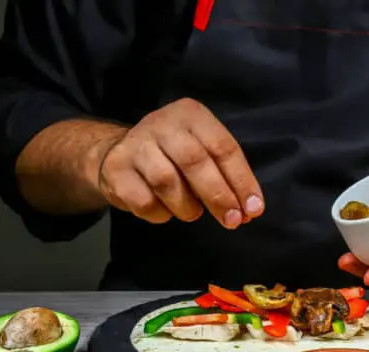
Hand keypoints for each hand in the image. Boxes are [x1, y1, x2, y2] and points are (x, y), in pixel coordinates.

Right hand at [97, 98, 263, 228]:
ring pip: (167, 182)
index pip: (223, 147)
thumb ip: (224, 175)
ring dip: (187, 207)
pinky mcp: (116, 169)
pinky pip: (144, 201)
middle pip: (195, 162)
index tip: (253, 208)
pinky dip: (160, 214)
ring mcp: (136, 145)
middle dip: (218, 196)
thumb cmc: (172, 154)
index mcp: (191, 114)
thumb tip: (248, 208)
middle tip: (232, 220)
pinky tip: (164, 211)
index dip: (242, 181)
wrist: (119, 151)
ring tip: (192, 213)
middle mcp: (162, 124)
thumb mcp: (201, 149)